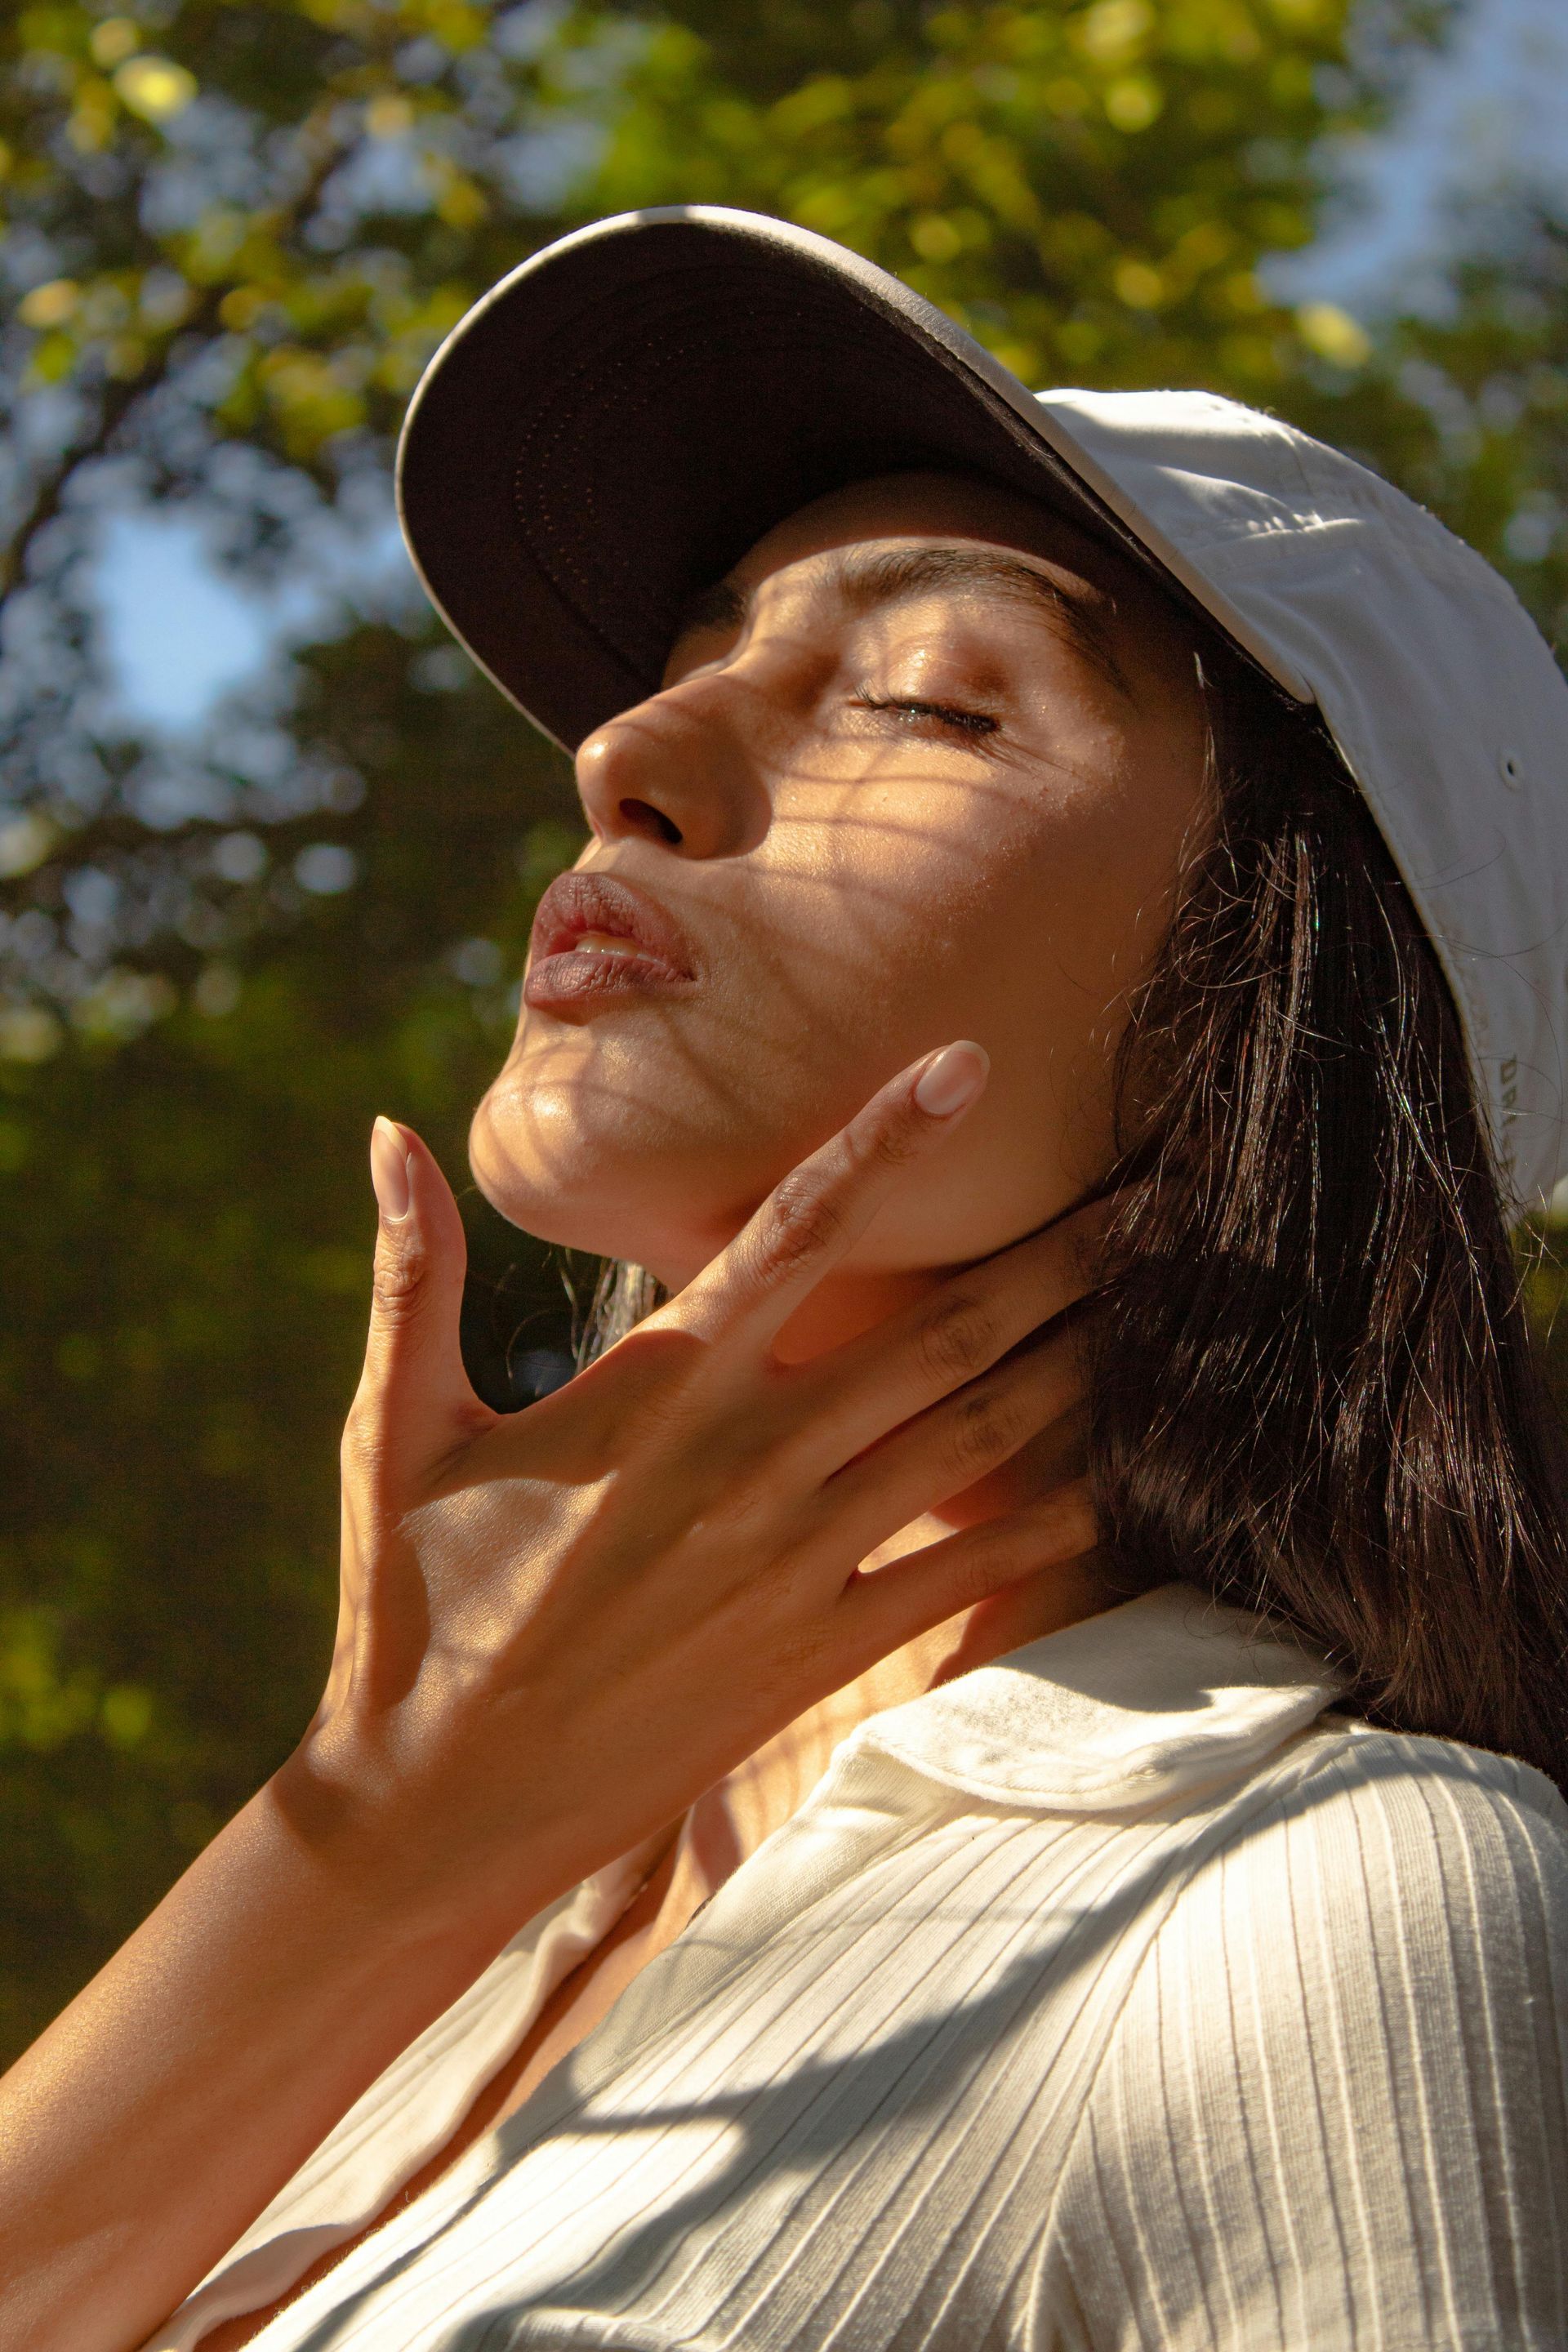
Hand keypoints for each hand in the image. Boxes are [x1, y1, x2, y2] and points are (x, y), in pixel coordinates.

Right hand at [287, 1041, 1100, 1937]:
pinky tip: (1132, 1476)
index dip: (884, 1139)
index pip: (793, 1230)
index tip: (966, 1063)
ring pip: (977, 1433)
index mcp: (658, 1388)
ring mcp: (798, 1560)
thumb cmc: (413, 1599)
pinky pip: (967, 1574)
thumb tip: (386, 1130)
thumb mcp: (398, 1427)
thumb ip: (416, 1274)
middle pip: (940, 1328)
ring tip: (1175, 1295)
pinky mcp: (820, 1653)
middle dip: (1058, 1251)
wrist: (440, 1801)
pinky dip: (1056, 1522)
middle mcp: (750, 1460)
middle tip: (1156, 1183)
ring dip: (1082, 1358)